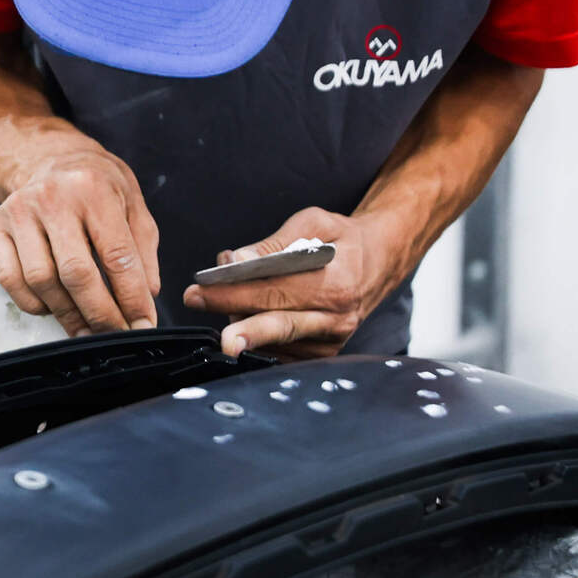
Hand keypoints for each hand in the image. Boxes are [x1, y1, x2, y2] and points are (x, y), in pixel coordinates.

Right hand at [0, 147, 160, 335]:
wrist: (49, 159)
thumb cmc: (96, 187)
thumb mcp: (133, 205)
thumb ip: (143, 250)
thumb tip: (148, 295)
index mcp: (94, 190)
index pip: (116, 255)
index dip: (132, 297)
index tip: (143, 324)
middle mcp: (53, 199)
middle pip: (76, 273)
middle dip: (100, 314)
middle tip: (115, 334)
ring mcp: (19, 213)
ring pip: (42, 281)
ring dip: (68, 314)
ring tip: (87, 329)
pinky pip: (10, 280)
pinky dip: (34, 304)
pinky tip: (53, 308)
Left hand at [183, 207, 400, 360]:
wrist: (380, 262)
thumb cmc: (343, 240)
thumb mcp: (314, 223)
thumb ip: (274, 244)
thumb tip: (236, 261)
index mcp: (337, 285)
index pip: (275, 292)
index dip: (233, 292)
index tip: (200, 289)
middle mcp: (337, 319)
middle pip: (274, 324)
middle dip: (230, 318)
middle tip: (196, 306)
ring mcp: (331, 342)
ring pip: (273, 341)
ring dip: (241, 321)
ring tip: (225, 298)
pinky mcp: (324, 354)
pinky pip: (281, 351)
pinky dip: (257, 336)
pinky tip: (244, 316)